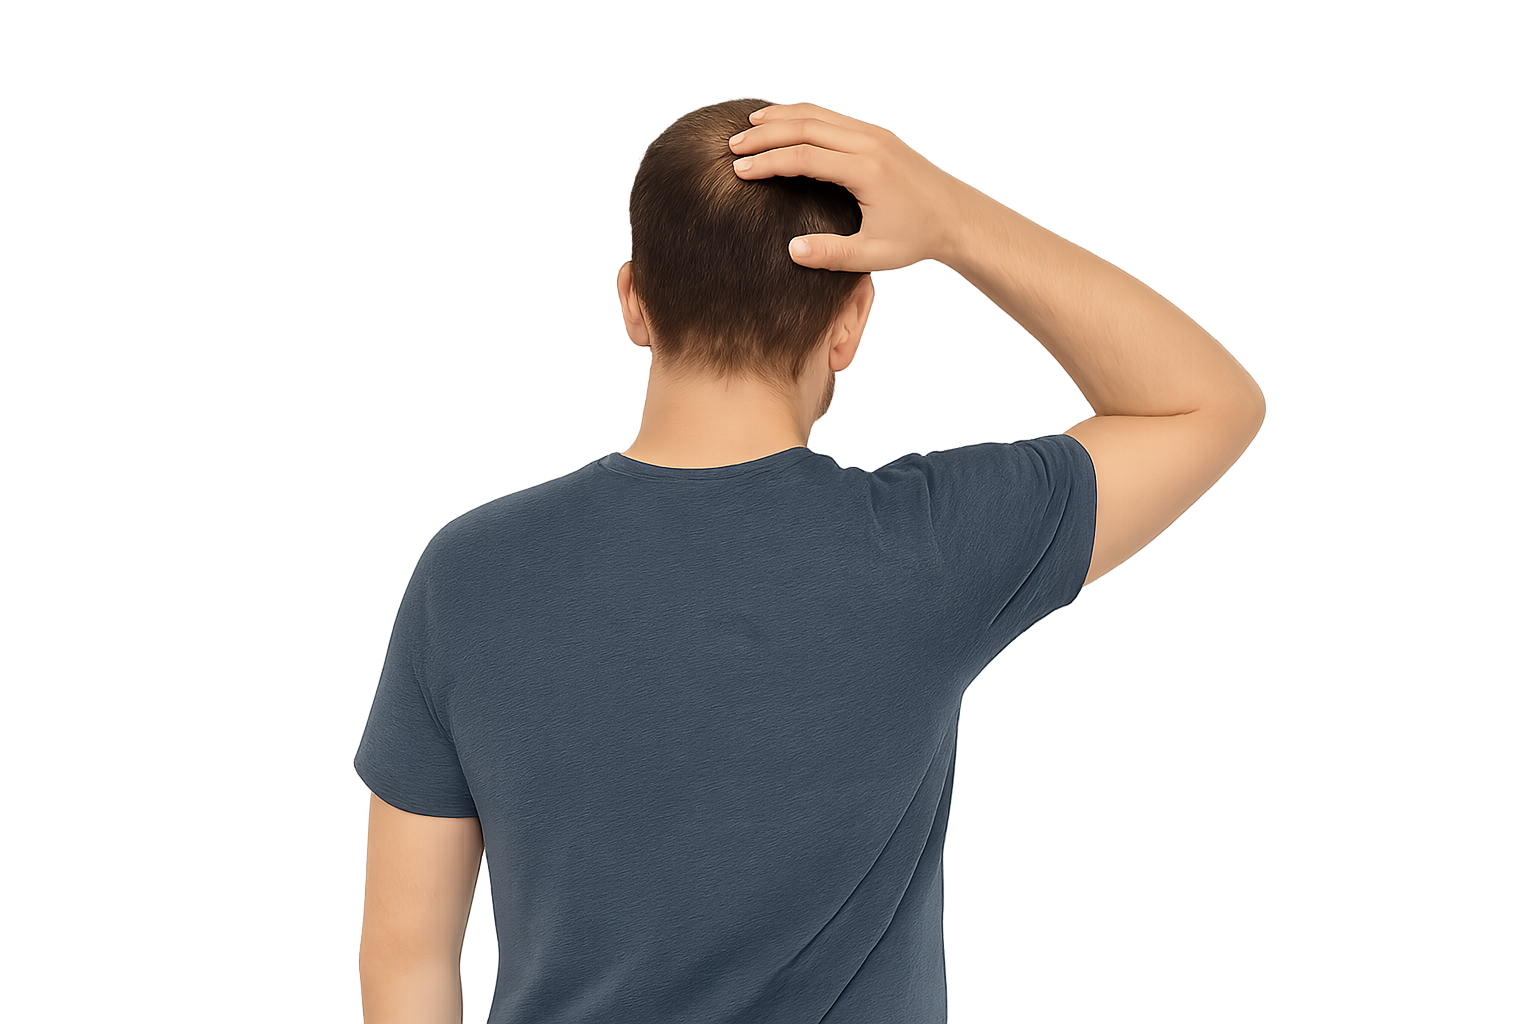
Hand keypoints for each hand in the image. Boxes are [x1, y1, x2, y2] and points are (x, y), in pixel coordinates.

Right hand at [728, 103, 975, 271]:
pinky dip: (802, 117)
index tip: (741, 170)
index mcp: (866, 171)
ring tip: (750, 125)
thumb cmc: (918, 236)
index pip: (804, 158)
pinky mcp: (875, 136)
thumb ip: (831, 254)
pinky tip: (785, 124)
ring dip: (781, 117)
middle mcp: (869, 144)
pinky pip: (832, 118)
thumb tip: (793, 251)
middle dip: (766, 133)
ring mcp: (873, 135)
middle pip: (806, 126)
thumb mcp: (874, 255)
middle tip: (734, 144)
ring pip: (818, 115)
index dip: (768, 162)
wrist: (955, 217)